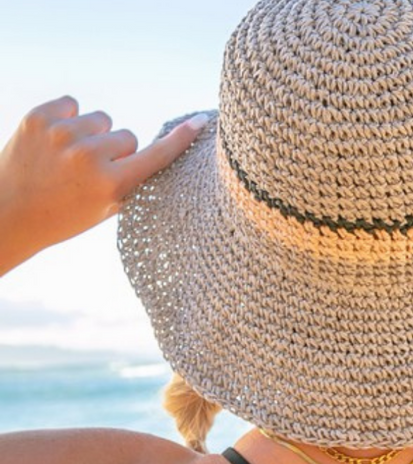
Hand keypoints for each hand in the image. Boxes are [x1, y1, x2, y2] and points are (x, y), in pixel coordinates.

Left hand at [0, 95, 206, 275]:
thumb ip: (131, 182)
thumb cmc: (65, 216)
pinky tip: (54, 140)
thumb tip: (154, 153)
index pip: (156, 156)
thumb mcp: (107, 209)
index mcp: (110, 184)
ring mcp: (62, 134)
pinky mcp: (39, 117)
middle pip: (127, 136)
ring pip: (102, 119)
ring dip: (92, 133)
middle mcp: (89, 156)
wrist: (10, 213)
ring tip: (70, 156)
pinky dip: (67, 118)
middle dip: (116, 150)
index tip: (200, 122)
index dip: (180, 139)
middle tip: (92, 171)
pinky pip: (72, 104)